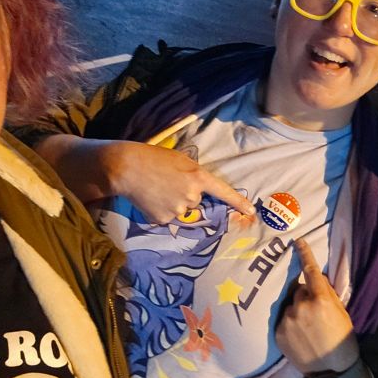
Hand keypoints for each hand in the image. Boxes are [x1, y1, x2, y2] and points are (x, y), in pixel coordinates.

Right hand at [35, 134, 254, 223]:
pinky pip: (166, 217)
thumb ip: (193, 175)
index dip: (237, 201)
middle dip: (185, 194)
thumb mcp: (179, 160)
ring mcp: (178, 209)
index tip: (251, 210)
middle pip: (195, 201)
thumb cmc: (152, 158)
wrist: (126, 168)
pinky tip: (150, 198)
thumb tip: (197, 192)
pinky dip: (159, 210)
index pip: (223, 191)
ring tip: (156, 189)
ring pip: (181, 210)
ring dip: (171, 203)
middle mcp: (192, 195)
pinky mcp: (163, 219)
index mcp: (198, 176)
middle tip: (167, 183)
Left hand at [278, 238, 373, 377]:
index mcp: (321, 300)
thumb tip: (318, 280)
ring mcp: (288, 319)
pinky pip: (284, 319)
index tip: (297, 241)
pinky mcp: (278, 332)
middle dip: (306, 296)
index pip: (311, 271)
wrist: (331, 372)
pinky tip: (301, 337)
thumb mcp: (342, 314)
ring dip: (298, 310)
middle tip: (316, 314)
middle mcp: (301, 306)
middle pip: (300, 290)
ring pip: (291, 305)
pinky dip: (291, 323)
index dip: (305, 254)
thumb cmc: (342, 341)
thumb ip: (328, 295)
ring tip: (308, 329)